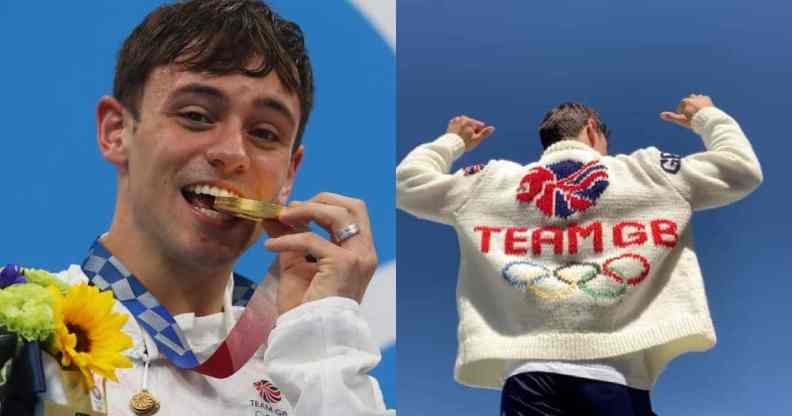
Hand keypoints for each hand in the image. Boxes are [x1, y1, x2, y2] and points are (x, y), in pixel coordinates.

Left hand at [262, 193, 377, 314]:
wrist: (309, 334)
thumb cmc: (307, 307)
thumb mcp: (297, 263)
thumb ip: (291, 237)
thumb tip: (273, 215)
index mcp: (360, 253)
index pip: (353, 213)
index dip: (326, 203)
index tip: (297, 209)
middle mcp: (365, 253)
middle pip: (352, 206)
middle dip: (320, 200)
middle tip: (291, 208)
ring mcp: (358, 257)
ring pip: (336, 214)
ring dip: (305, 211)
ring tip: (280, 218)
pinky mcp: (343, 263)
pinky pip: (312, 238)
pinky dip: (288, 239)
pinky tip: (270, 247)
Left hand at [447, 115, 494, 150]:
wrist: (451, 146)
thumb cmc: (465, 143)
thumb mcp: (477, 139)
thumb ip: (485, 133)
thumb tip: (493, 128)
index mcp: (469, 121)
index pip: (479, 125)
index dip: (478, 133)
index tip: (472, 139)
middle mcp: (462, 118)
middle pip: (472, 124)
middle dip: (471, 131)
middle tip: (467, 139)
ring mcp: (456, 120)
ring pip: (465, 124)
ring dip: (466, 129)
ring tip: (462, 137)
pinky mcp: (451, 124)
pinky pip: (459, 125)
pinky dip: (460, 129)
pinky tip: (458, 134)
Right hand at [660, 94, 714, 128]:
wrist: (707, 120)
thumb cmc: (693, 121)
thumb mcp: (681, 120)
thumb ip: (671, 117)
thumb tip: (660, 114)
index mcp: (686, 101)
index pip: (682, 104)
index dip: (682, 111)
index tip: (686, 117)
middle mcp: (693, 97)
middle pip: (689, 99)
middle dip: (689, 105)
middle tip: (692, 114)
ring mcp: (701, 97)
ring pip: (696, 97)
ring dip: (695, 102)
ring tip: (697, 111)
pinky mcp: (708, 99)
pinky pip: (703, 98)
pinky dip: (702, 102)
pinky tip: (703, 109)